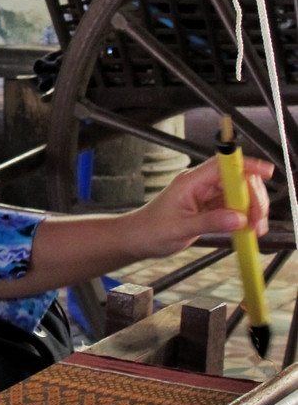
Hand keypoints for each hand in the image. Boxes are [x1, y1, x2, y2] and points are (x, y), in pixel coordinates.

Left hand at [125, 153, 271, 260]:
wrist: (138, 239)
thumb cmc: (151, 230)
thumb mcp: (181, 229)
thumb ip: (210, 222)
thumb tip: (238, 219)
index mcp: (191, 182)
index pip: (223, 166)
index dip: (247, 166)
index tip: (265, 172)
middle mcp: (201, 185)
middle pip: (238, 181)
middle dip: (253, 199)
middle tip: (258, 222)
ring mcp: (207, 196)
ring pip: (240, 195)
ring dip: (252, 211)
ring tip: (255, 229)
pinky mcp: (211, 208)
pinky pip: (235, 208)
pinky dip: (245, 218)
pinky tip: (247, 230)